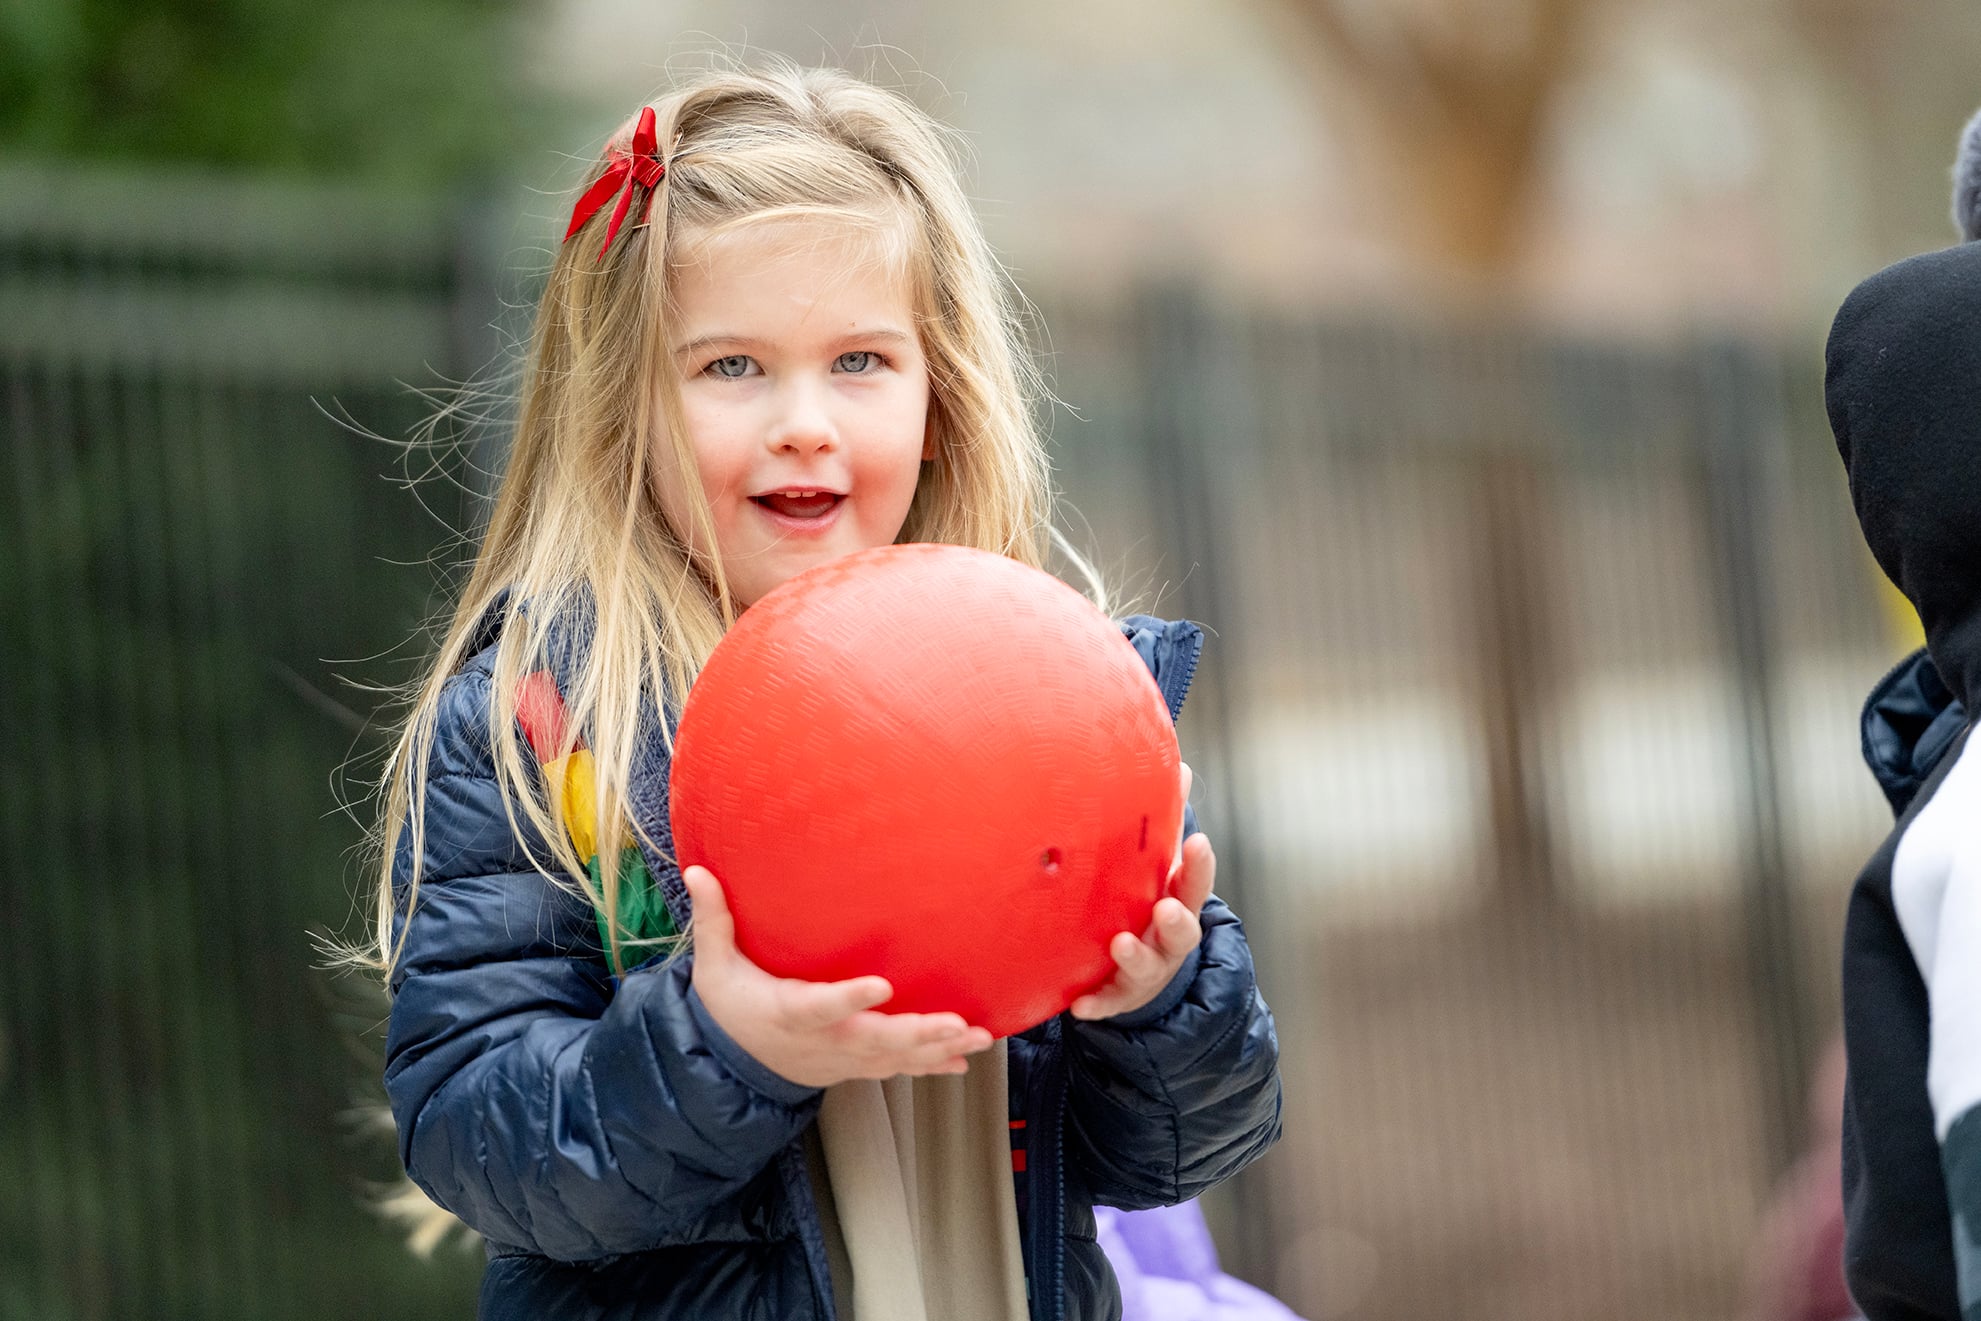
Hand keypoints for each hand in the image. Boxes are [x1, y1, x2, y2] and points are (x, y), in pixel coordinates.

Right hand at [683, 865, 993, 1088]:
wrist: (734, 1066)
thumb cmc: (730, 1006)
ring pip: (894, 1059)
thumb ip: (713, 920)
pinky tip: (966, 1059)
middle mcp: (822, 1042)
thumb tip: (697, 871)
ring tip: (978, 1038)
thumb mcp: (714, 967)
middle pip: (872, 1041)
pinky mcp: (856, 1067)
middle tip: (954, 1023)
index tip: (881, 985)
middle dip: (915, 1034)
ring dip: (938, 1049)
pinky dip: (933, 1065)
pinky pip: (899, 1069)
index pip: (819, 1007)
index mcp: (788, 1013)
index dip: (849, 999)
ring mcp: (843, 1059)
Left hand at [1069, 763, 1215, 1020]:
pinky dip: (1096, 1003)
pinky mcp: (1116, 997)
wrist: (1137, 975)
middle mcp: (1166, 940)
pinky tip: (1079, 1004)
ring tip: (1122, 944)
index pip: (1193, 883)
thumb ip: (1166, 821)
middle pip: (1181, 930)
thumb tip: (1181, 765)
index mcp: (1176, 902)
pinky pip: (1106, 1002)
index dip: (1197, 866)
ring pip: (1147, 968)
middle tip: (1165, 908)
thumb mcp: (1157, 866)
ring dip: (1137, 957)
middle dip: (1176, 920)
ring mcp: (1144, 972)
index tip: (1197, 842)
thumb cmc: (1144, 905)